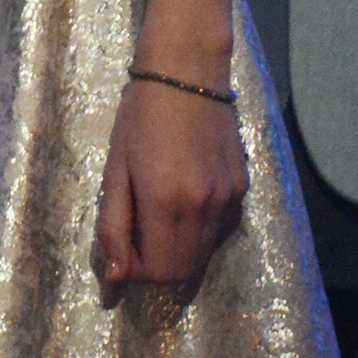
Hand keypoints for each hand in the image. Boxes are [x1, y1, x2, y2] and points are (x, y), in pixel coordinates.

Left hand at [95, 71, 246, 302]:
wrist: (187, 77)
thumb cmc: (139, 118)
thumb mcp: (114, 169)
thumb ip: (114, 226)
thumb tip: (115, 279)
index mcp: (166, 202)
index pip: (159, 272)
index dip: (136, 273)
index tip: (121, 252)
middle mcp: (205, 208)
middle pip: (184, 270)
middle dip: (156, 268)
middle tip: (135, 239)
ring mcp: (229, 200)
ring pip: (204, 255)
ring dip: (178, 253)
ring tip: (153, 220)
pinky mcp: (243, 191)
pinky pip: (220, 232)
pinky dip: (198, 234)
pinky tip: (180, 205)